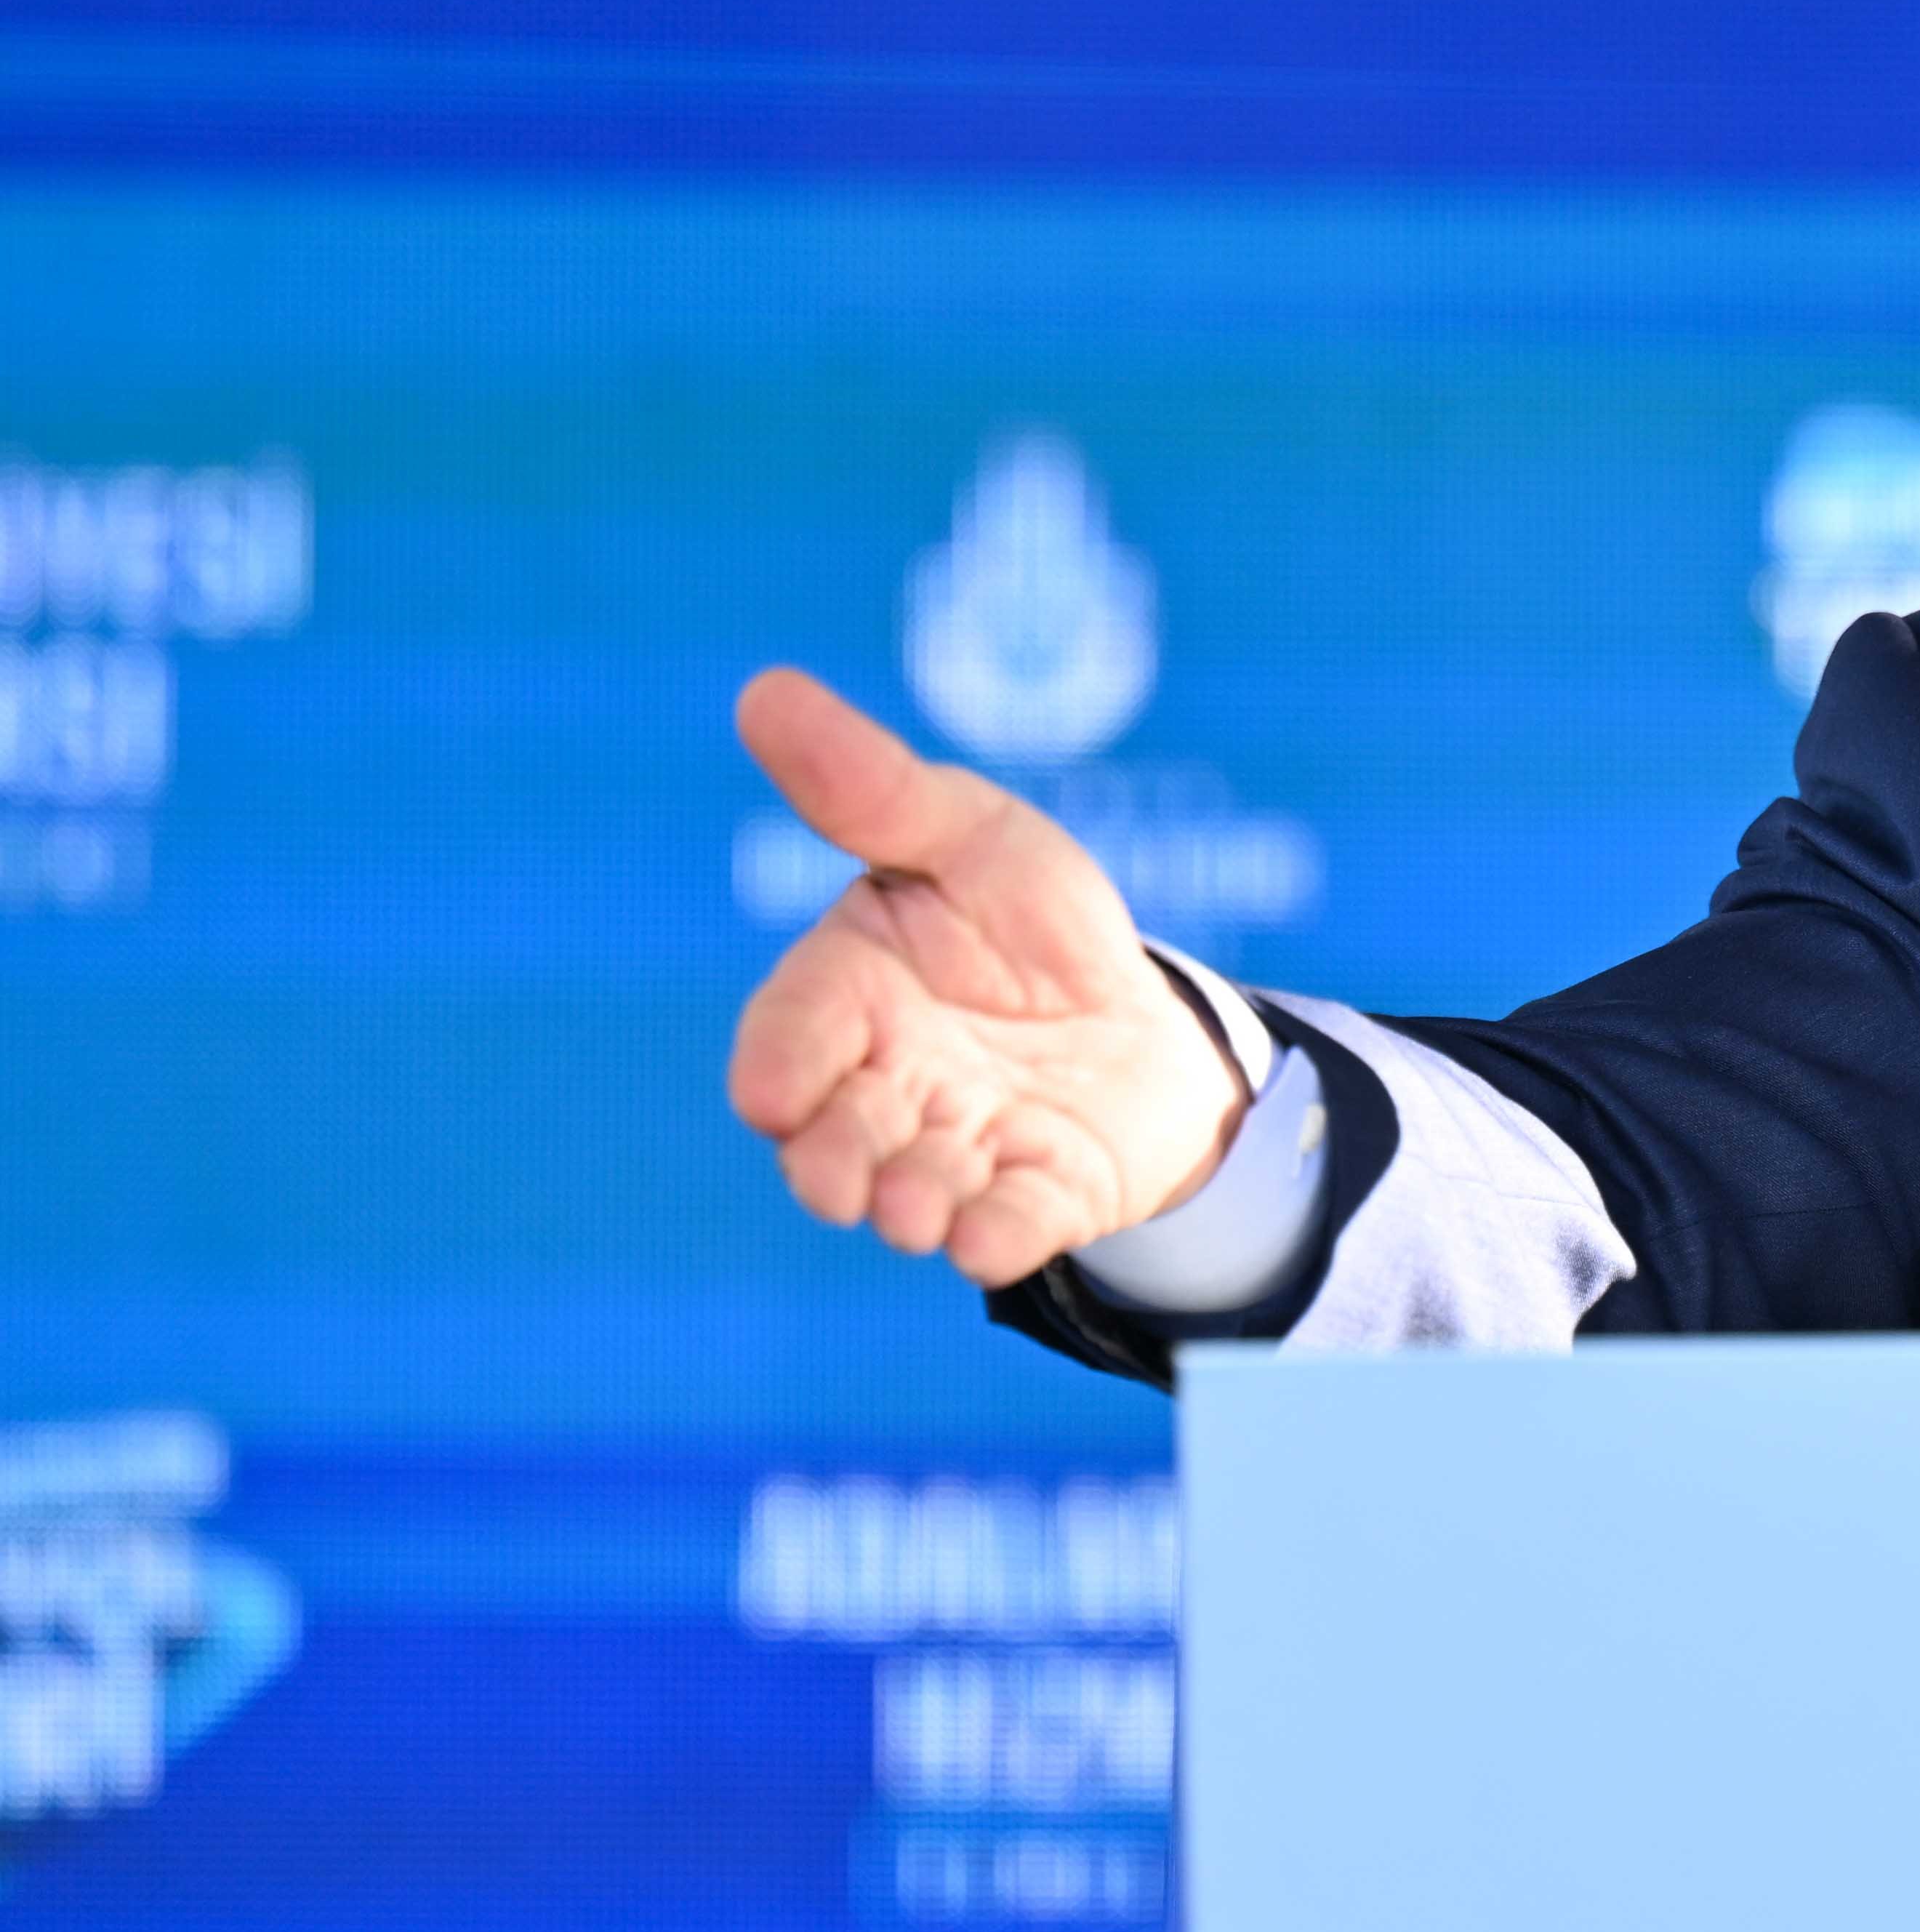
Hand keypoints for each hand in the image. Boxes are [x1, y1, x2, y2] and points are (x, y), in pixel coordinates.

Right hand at [725, 667, 1250, 1285]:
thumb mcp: (968, 833)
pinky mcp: (1038, 1194)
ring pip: (914, 1189)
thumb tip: (764, 690)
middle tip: (845, 1178)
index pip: (792, 1034)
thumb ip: (870, 787)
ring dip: (909, 1202)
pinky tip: (989, 1241)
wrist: (1143, 1009)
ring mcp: (960, 1148)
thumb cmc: (1030, 919)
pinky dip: (997, 1236)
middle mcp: (889, 1085)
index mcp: (851, 994)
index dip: (781, 1064)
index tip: (775, 1092)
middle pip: (835, 1133)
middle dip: (834, 1157)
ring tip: (913, 1210)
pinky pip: (1010, 1225)